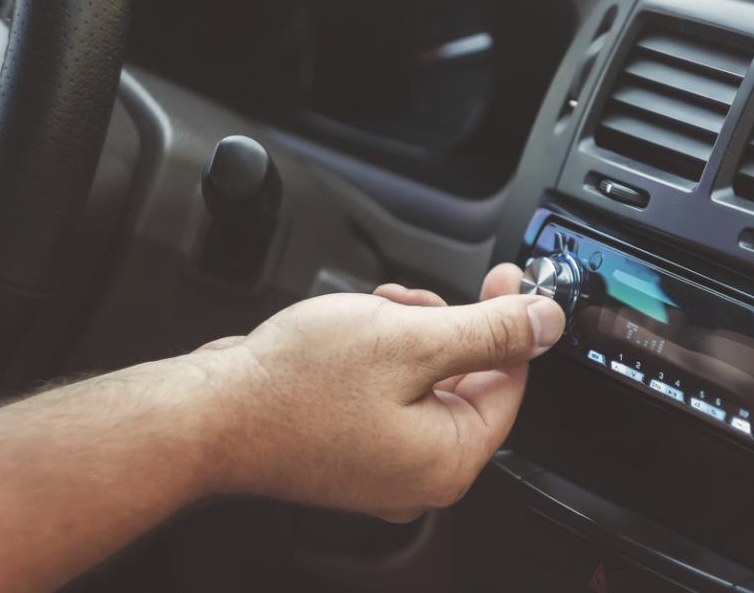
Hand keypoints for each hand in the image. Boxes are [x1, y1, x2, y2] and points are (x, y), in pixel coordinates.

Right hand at [200, 264, 563, 521]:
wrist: (207, 413)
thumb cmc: (293, 387)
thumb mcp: (411, 340)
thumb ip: (490, 332)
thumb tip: (546, 324)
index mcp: (447, 459)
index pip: (511, 384)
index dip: (512, 323)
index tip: (509, 280)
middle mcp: (419, 473)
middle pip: (468, 381)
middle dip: (447, 325)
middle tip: (417, 297)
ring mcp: (382, 464)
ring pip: (426, 380)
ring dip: (411, 333)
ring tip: (375, 312)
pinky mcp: (352, 447)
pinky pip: (390, 393)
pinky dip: (382, 355)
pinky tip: (356, 331)